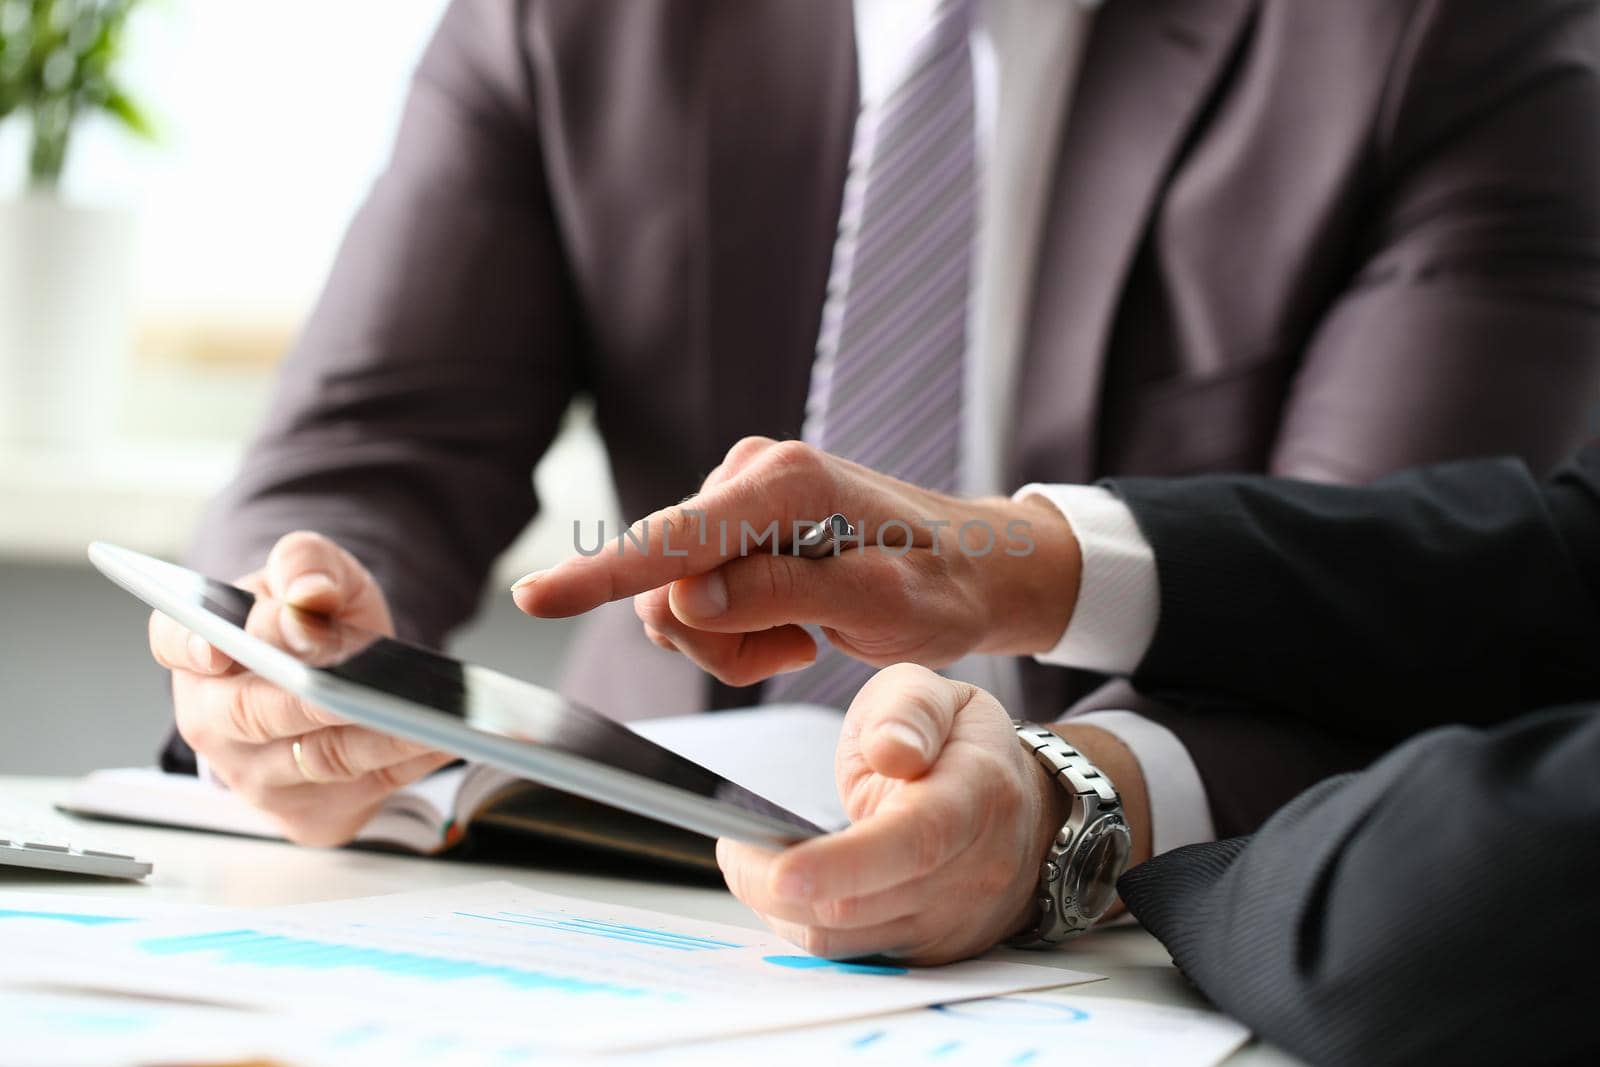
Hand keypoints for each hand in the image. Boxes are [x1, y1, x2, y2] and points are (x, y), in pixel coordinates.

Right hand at [148, 531, 453, 845]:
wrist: (337, 679)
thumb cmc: (315, 623)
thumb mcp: (316, 574)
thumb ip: (307, 566)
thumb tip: (309, 594)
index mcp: (201, 651)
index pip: (174, 642)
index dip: (190, 646)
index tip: (216, 648)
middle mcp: (214, 720)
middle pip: (255, 713)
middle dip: (309, 698)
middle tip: (356, 686)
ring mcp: (257, 776)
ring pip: (321, 756)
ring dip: (379, 737)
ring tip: (428, 716)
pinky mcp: (309, 814)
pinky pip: (367, 788)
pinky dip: (411, 761)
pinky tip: (445, 738)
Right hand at [511, 438, 1081, 686]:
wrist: (976, 564)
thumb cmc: (944, 583)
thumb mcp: (881, 604)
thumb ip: (784, 594)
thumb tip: (685, 600)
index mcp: (783, 484)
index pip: (672, 539)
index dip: (598, 575)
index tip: (533, 599)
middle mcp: (748, 474)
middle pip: (663, 583)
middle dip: (713, 639)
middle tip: (793, 648)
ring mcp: (737, 495)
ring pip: (673, 599)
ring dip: (728, 640)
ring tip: (801, 634)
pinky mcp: (734, 521)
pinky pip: (693, 595)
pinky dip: (736, 628)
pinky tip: (793, 621)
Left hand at [716, 665, 1146, 964]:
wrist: (1029, 816)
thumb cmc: (965, 747)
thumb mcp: (941, 695)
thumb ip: (912, 711)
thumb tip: (891, 750)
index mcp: (974, 797)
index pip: (914, 842)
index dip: (844, 863)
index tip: (781, 868)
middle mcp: (970, 872)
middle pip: (859, 905)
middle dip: (774, 884)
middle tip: (732, 846)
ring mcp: (950, 922)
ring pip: (843, 940)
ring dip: (779, 908)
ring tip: (749, 862)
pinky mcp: (928, 952)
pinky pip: (849, 954)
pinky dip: (803, 924)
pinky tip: (786, 888)